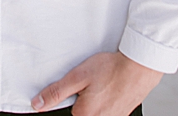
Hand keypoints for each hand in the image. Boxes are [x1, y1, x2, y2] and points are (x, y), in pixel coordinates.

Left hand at [32, 51, 160, 113]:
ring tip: (103, 83)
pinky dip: (107, 98)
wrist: (139, 66)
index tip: (79, 85)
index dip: (71, 94)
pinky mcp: (124, 113)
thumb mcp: (77, 77)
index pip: (69, 109)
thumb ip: (56, 92)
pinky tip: (111, 86)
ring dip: (96, 97)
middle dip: (84, 96)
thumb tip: (38, 104)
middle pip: (83, 111)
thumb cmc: (111, 69)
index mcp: (87, 114)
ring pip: (96, 110)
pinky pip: (109, 108)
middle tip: (93, 82)